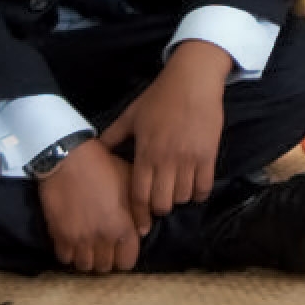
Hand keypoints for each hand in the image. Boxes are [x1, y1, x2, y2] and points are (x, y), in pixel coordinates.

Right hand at [37, 140, 141, 273]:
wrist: (68, 158)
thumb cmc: (104, 166)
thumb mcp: (130, 182)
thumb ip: (140, 208)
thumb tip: (144, 229)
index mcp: (122, 227)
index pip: (127, 262)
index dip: (127, 256)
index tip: (123, 247)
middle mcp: (101, 238)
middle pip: (105, 267)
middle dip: (108, 258)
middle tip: (106, 246)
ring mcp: (78, 239)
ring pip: (84, 266)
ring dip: (89, 259)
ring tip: (90, 246)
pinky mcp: (58, 235)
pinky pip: (64, 258)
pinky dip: (70, 254)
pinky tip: (74, 242)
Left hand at [99, 40, 230, 229]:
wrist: (192, 80)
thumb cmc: (160, 97)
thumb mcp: (131, 115)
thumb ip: (113, 136)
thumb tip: (96, 150)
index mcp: (145, 153)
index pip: (139, 195)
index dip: (139, 213)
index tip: (140, 224)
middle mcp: (166, 160)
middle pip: (162, 202)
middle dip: (159, 209)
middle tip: (159, 204)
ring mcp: (189, 159)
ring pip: (183, 196)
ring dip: (179, 200)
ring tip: (176, 194)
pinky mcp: (208, 155)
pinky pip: (204, 186)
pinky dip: (199, 193)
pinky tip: (194, 190)